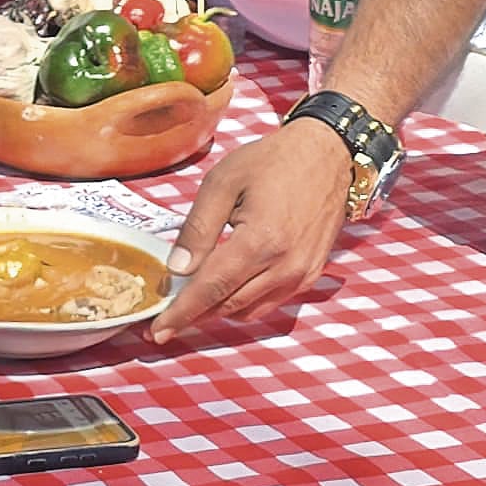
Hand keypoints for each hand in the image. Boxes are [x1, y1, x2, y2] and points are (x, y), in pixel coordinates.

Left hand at [147, 117, 353, 342]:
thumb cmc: (273, 161)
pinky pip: (270, 302)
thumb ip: (198, 228)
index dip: (181, 313)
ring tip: (193, 299)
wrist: (327, 154)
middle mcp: (285, 265)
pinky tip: (228, 286)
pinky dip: (244, 302)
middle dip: (194, 315)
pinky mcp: (311, 274)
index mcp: (260, 241)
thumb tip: (177, 269)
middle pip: (228, 305)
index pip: (211, 289)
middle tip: (165, 317)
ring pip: (249, 310)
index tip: (158, 331)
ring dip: (218, 310)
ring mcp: (302, 273)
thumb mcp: (222, 182)